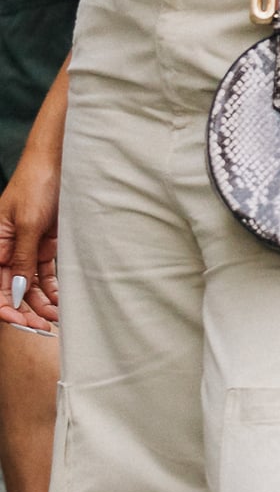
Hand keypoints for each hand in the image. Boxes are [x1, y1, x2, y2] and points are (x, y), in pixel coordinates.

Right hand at [0, 146, 59, 330]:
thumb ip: (22, 258)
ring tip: (56, 319)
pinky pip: (46, 276)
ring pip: (30, 286)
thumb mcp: (29, 223)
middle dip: (25, 311)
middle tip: (42, 328)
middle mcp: (7, 249)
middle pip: (12, 290)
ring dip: (41, 305)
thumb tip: (16, 291)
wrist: (62, 163)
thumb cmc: (38, 184)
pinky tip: (61, 304)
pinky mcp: (45, 246)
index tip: (21, 322)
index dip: (5, 307)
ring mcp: (27, 249)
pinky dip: (53, 291)